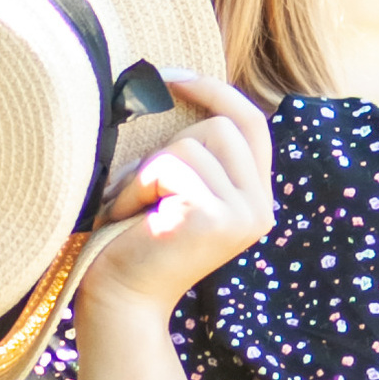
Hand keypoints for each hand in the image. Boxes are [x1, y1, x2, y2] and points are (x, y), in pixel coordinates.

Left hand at [77, 70, 272, 327]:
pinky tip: (131, 220)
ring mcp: (244, 214)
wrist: (118, 302)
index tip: (170, 77)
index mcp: (254, 199)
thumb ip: (192, 151)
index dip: (216, 91)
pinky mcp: (217, 218)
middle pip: (221, 126)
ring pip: (192, 144)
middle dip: (169, 148)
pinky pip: (170, 165)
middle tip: (137, 192)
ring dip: (148, 171)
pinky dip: (139, 185)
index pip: (252, 123)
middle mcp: (260, 208)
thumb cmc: (131, 241)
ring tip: (133, 211)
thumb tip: (178, 80)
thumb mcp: (171, 188)